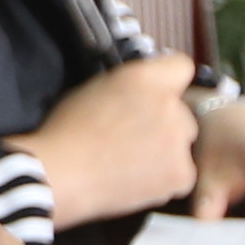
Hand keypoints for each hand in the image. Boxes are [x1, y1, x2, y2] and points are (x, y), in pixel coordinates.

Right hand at [8, 52, 202, 226]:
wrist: (61, 174)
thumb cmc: (66, 132)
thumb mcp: (95, 88)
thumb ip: (129, 84)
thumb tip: (141, 92)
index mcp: (146, 78)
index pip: (181, 65)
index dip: (169, 80)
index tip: (157, 94)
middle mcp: (170, 105)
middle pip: (182, 111)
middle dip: (165, 122)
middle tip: (135, 136)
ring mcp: (178, 140)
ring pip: (183, 143)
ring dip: (166, 150)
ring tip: (131, 163)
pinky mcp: (181, 173)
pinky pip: (182, 174)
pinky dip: (165, 178)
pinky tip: (138, 179)